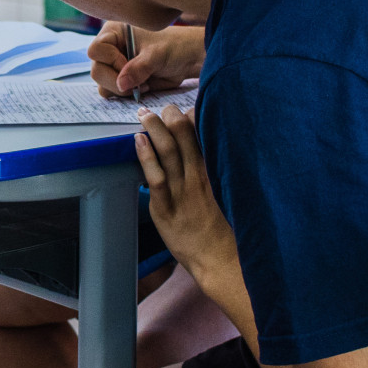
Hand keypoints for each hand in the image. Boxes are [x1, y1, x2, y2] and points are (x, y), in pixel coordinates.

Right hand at [88, 22, 203, 97]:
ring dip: (121, 90)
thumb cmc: (175, 47)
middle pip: (96, 70)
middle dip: (116, 80)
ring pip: (102, 84)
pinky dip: (125, 94)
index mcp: (114, 32)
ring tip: (143, 83)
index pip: (96, 50)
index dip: (111, 61)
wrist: (187, 59)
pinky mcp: (121, 79)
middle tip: (138, 82)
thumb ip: (138, 68)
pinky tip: (142, 87)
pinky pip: (112, 92)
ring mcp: (114, 64)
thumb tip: (121, 84)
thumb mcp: (157, 55)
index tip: (130, 65)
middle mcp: (110, 48)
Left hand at [135, 105, 239, 294]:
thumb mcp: (229, 198)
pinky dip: (146, 156)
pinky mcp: (166, 209)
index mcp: (216, 173)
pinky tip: (139, 141)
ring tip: (145, 114)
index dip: (195, 118)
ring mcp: (182, 192)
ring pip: (168, 151)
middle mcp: (199, 178)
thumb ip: (219, 176)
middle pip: (185, 137)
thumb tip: (210, 158)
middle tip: (164, 107)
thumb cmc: (226, 233)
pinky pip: (155, 177)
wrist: (222, 261)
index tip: (187, 109)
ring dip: (154, 128)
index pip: (206, 135)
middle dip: (171, 117)